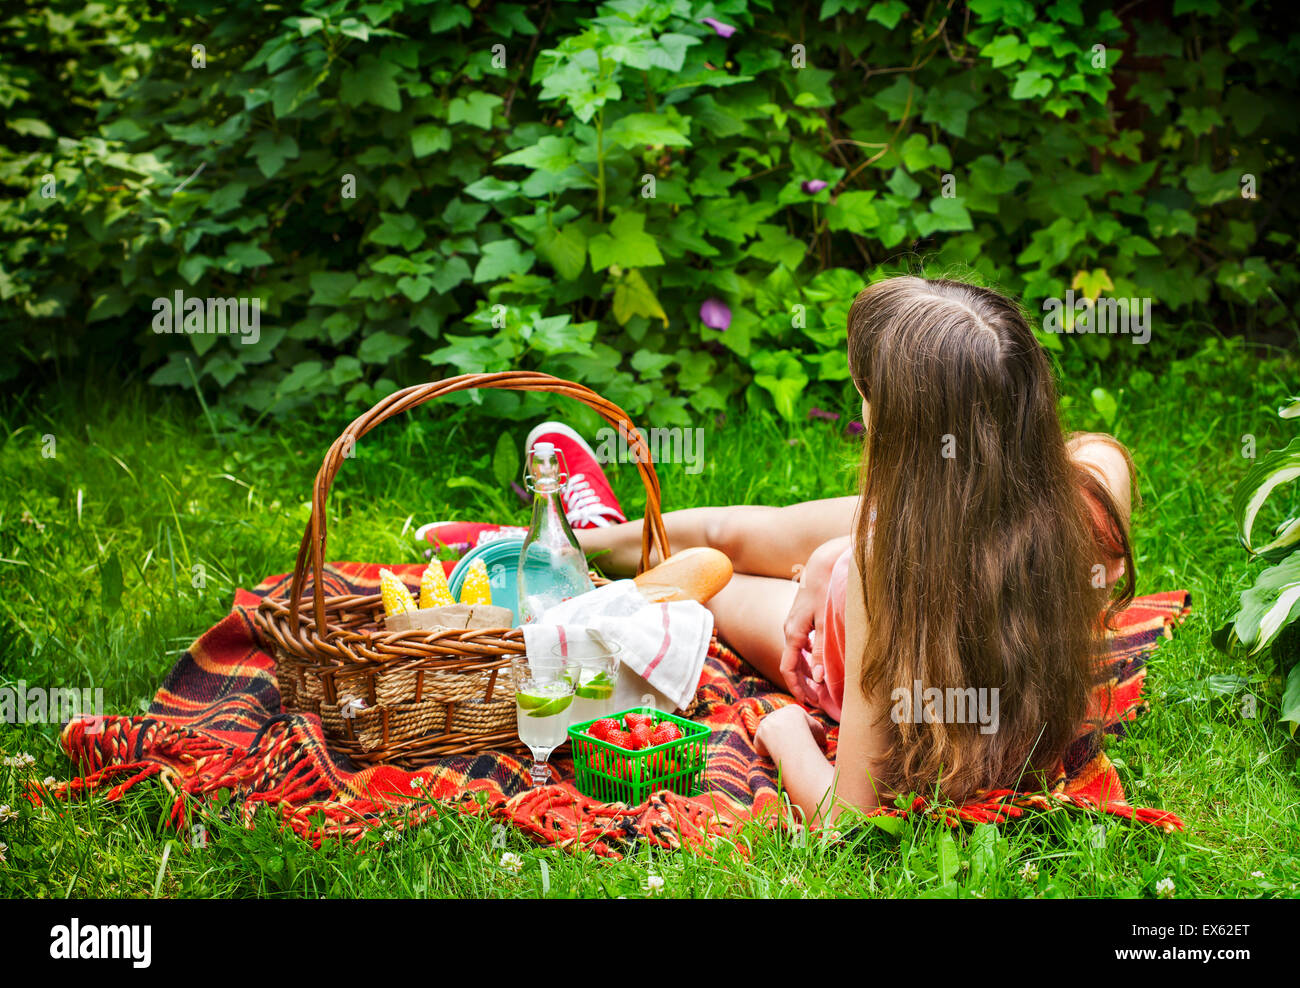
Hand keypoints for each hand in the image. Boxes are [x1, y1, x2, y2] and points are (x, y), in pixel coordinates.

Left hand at [754, 703, 826, 759]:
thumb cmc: (806, 730)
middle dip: (784, 737)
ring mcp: (766, 724)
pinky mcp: (759, 735)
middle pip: (780, 727)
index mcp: (791, 710)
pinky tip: (774, 756)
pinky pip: (762, 745)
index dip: (798, 731)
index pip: (794, 720)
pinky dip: (767, 751)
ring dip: (774, 744)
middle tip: (792, 749)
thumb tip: (822, 742)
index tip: (801, 740)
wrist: (789, 732)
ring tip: (783, 754)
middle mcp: (776, 714)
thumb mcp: (818, 729)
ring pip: (769, 736)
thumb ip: (818, 734)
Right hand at [779, 545, 839, 705]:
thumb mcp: (825, 623)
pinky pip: (801, 645)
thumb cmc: (825, 590)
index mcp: (792, 633)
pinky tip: (822, 662)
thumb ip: (821, 651)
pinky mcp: (802, 619)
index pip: (788, 668)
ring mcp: (794, 624)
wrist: (823, 565)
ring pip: (797, 655)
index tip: (808, 703)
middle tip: (819, 700)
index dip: (797, 688)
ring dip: (807, 671)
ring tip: (822, 685)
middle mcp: (789, 630)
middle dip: (803, 683)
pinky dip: (809, 657)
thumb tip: (817, 677)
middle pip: (792, 664)